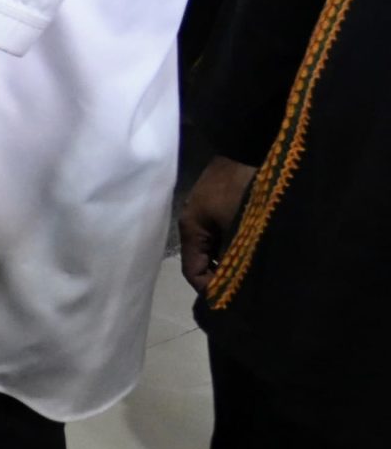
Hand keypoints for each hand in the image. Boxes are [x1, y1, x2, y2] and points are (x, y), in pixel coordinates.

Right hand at [180, 155, 258, 295]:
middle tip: (250, 288)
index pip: (194, 272)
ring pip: (218, 244)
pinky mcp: (224, 198)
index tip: (236, 303)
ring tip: (257, 268)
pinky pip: (227, 230)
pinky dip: (239, 241)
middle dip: (225, 275)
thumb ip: (234, 260)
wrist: (252, 145)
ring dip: (234, 258)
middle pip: (205, 259)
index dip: (212, 291)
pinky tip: (258, 245)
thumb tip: (234, 288)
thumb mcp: (239, 230)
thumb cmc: (244, 190)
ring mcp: (209, 207)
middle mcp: (194, 219)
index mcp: (190, 227)